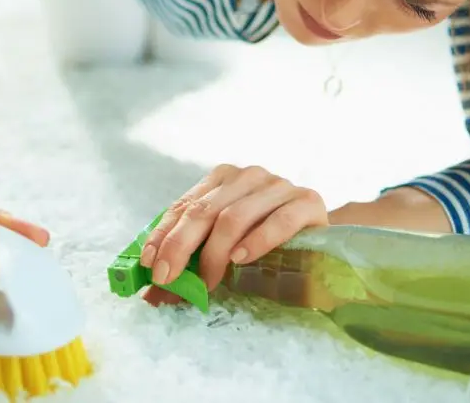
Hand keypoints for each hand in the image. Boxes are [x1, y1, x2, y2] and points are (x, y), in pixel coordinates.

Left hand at [139, 164, 327, 305]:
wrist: (319, 238)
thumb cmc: (264, 241)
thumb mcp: (223, 247)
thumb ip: (191, 261)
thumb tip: (152, 294)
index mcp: (223, 178)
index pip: (185, 205)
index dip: (164, 235)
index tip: (149, 263)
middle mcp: (249, 175)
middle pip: (205, 211)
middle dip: (180, 247)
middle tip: (167, 278)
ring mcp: (279, 185)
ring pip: (235, 216)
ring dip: (215, 254)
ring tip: (207, 282)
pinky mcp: (307, 201)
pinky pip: (279, 220)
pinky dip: (256, 241)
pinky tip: (240, 259)